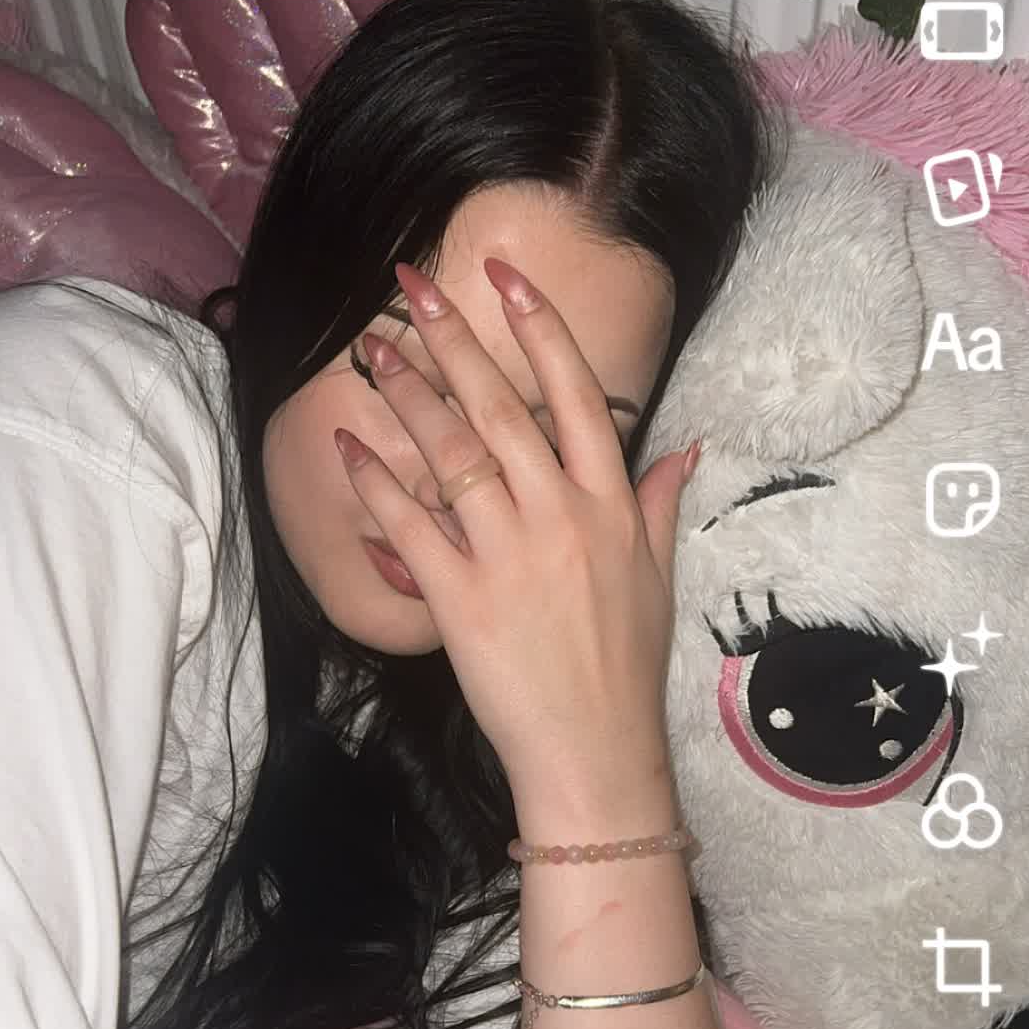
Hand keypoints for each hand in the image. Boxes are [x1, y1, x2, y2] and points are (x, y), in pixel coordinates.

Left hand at [334, 257, 696, 803]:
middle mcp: (560, 517)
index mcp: (609, 504)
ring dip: (406, 393)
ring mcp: (508, 556)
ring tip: (372, 347)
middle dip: (452, 337)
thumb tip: (681, 450)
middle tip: (410, 285)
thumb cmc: (624, 669)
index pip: (576, 393)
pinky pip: (408, 526)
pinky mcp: (461, 599)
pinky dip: (375, 481)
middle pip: (500, 407)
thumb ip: (658, 505)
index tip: (505, 276)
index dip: (538, 327)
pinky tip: (346, 443)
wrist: (594, 753)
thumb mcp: (657, 579)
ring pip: (451, 454)